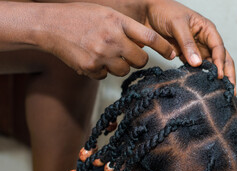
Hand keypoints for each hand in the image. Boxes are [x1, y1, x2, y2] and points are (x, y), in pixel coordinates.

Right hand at [37, 2, 174, 79]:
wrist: (50, 24)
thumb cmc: (80, 17)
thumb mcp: (107, 14)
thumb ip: (126, 28)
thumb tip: (145, 45)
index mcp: (118, 22)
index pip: (149, 37)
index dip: (164, 47)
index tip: (172, 53)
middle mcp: (112, 39)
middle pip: (140, 60)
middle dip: (138, 59)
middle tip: (129, 53)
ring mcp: (101, 55)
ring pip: (124, 70)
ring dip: (119, 65)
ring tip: (106, 53)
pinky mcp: (90, 68)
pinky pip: (106, 76)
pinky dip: (102, 70)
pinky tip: (92, 58)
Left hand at [143, 0, 235, 91]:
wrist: (147, 13)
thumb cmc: (164, 11)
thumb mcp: (177, 24)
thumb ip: (187, 43)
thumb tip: (198, 63)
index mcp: (207, 29)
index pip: (219, 48)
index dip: (220, 62)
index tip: (218, 76)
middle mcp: (205, 40)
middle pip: (222, 59)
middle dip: (228, 75)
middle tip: (231, 91)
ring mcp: (197, 50)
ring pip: (211, 66)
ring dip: (216, 79)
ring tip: (220, 94)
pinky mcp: (187, 57)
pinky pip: (196, 69)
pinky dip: (201, 78)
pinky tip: (203, 89)